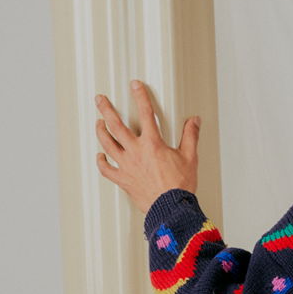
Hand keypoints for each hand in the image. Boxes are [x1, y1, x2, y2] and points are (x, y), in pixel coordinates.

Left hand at [93, 79, 200, 212]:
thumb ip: (190, 136)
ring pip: (107, 144)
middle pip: (116, 126)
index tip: (135, 86)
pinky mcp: (123, 179)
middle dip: (106, 109)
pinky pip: (107, 169)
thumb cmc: (180, 185)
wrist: (170, 208)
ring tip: (98, 123)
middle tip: (99, 99)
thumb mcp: (190, 157)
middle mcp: (135, 152)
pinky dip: (101, 161)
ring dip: (101, 131)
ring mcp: (126, 166)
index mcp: (152, 144)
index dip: (140, 97)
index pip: (145, 113)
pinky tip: (100, 155)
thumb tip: (194, 120)